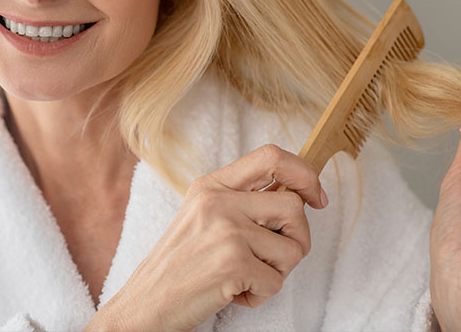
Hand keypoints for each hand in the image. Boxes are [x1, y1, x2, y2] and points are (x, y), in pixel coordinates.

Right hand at [86, 143, 327, 331]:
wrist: (144, 304)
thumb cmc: (178, 265)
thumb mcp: (201, 216)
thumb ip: (240, 200)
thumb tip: (295, 194)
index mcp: (211, 186)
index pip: (271, 157)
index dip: (304, 174)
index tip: (316, 197)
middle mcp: (218, 202)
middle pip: (294, 207)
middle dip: (297, 239)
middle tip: (275, 258)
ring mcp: (226, 232)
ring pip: (293, 248)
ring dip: (277, 272)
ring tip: (246, 277)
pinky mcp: (232, 264)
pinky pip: (276, 282)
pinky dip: (260, 296)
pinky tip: (233, 293)